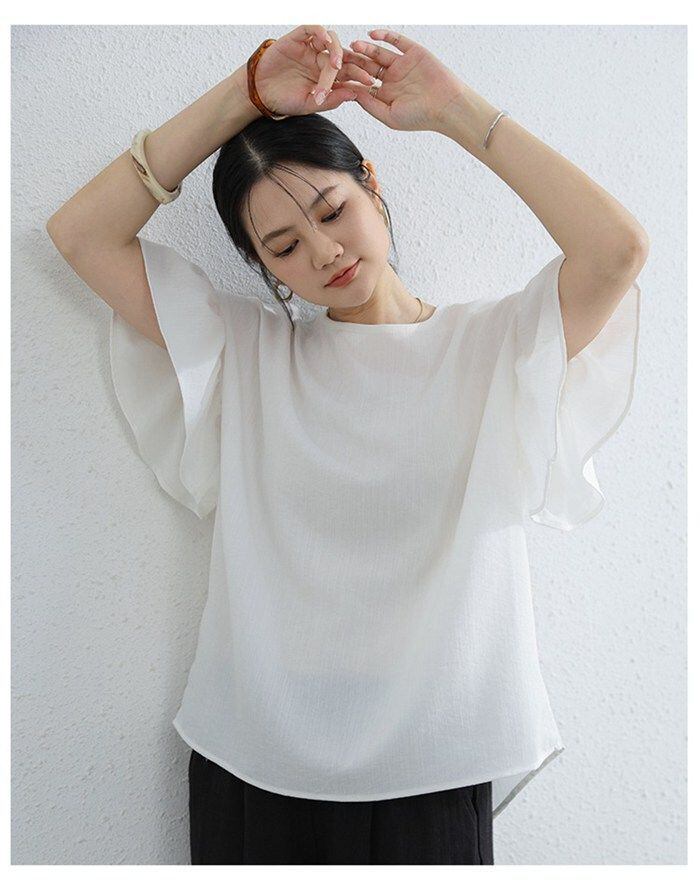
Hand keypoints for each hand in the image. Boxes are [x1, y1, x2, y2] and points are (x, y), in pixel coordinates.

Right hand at [251, 24, 376, 115]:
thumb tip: (353, 94)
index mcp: (327, 77)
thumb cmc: (285, 100)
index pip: (348, 73)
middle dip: (355, 63)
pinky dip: (319, 32)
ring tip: (337, 64)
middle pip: (343, 56)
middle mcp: (320, 60)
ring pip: (330, 41)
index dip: (360, 77)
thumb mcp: (310, 104)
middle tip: (363, 72)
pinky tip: (325, 40)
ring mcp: (310, 49)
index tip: (369, 84)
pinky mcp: (297, 39)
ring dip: (337, 50)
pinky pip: (311, 29)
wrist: (261, 94)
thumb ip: (331, 99)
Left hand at [341, 29, 466, 131]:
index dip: (350, 80)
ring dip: (366, 49)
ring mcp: (402, 64)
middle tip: (338, 56)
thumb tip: (352, 93)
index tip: (335, 76)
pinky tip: (372, 35)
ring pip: (379, 53)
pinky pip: (397, 41)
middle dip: (354, 61)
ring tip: (353, 46)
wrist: (447, 106)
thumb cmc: (420, 117)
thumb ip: (370, 105)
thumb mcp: (389, 116)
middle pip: (367, 66)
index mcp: (385, 94)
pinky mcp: (413, 52)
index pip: (363, 84)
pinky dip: (385, 36)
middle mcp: (392, 78)